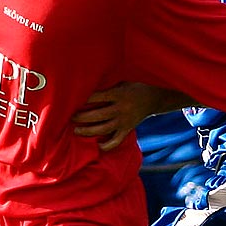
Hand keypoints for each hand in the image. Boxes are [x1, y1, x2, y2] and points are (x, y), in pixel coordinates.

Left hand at [73, 83, 192, 151]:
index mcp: (119, 94)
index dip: (83, 99)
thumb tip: (86, 83)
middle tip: (70, 117)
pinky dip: (106, 145)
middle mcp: (121, 108)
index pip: (97, 97)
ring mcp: (125, 121)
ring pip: (103, 129)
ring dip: (88, 131)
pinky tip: (97, 144)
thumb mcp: (122, 80)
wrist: (155, 97)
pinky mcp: (128, 129)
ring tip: (76, 130)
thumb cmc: (134, 85)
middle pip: (97, 116)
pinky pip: (116, 141)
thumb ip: (108, 84)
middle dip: (81, 117)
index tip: (72, 100)